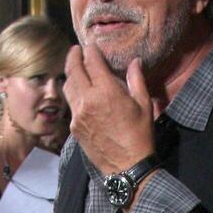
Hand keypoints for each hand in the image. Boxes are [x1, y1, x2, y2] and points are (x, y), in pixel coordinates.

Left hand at [64, 44, 154, 174]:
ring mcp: (78, 115)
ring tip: (74, 68)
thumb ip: (136, 80)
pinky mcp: (74, 128)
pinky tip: (79, 92)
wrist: (127, 167)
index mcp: (106, 91)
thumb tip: (135, 62)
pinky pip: (71, 105)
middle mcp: (88, 100)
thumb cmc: (140, 136)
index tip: (91, 45)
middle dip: (73, 56)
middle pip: (73, 70)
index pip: (92, 61)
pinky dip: (73, 94)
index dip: (90, 50)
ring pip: (68, 87)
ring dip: (70, 74)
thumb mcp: (144, 105)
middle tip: (75, 50)